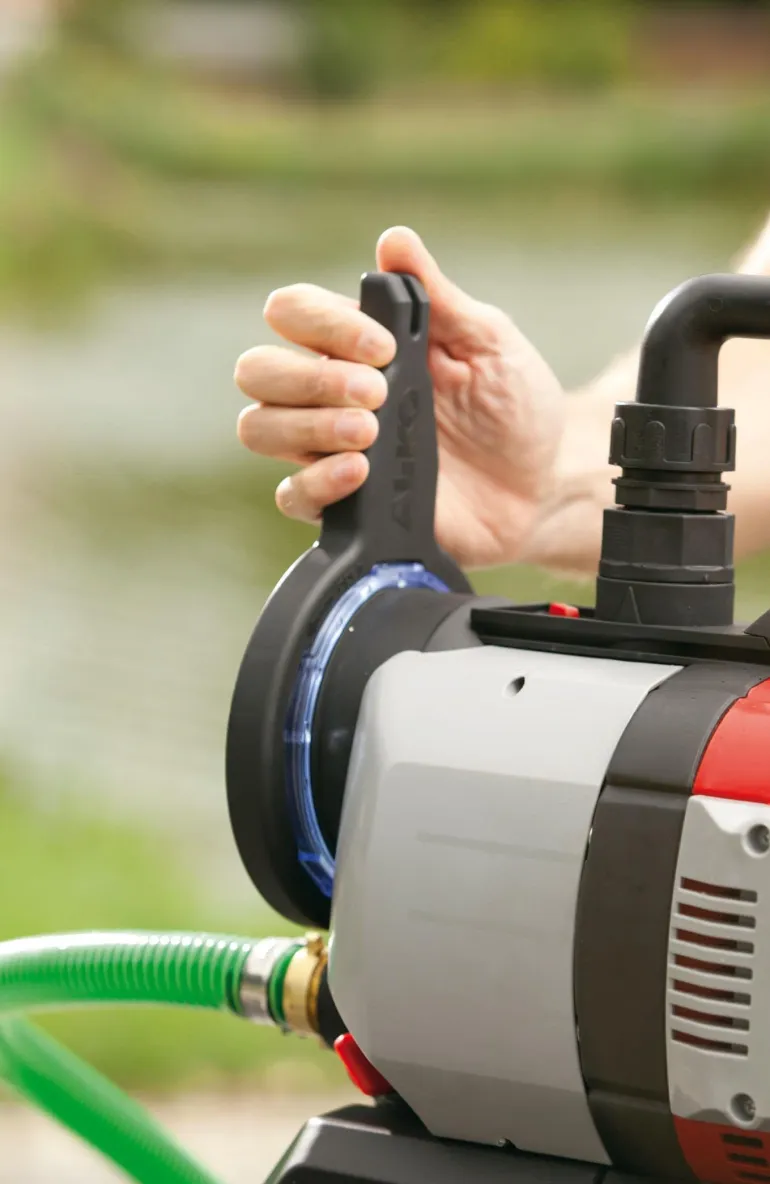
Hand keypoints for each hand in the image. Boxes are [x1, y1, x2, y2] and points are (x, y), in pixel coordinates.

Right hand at [234, 226, 563, 568]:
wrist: (541, 485)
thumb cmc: (515, 407)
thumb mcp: (491, 343)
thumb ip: (440, 298)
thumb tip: (394, 240)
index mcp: (359, 344)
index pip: (293, 312)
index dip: (322, 323)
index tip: (383, 348)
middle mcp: (332, 394)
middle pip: (257, 370)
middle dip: (309, 377)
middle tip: (376, 395)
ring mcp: (332, 450)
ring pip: (259, 428)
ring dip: (307, 425)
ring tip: (371, 433)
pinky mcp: (345, 507)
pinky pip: (292, 497)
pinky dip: (316, 482)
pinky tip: (360, 473)